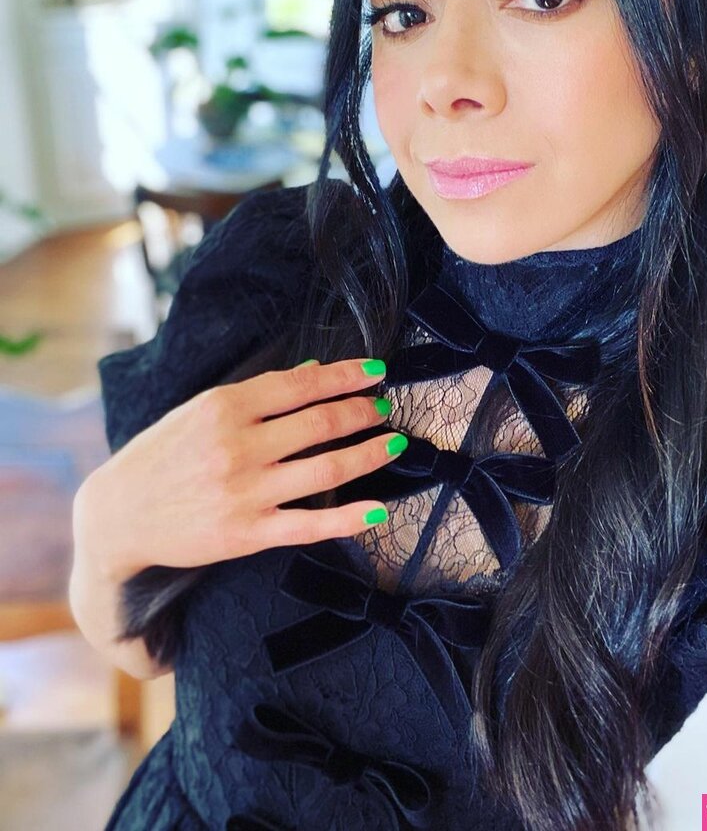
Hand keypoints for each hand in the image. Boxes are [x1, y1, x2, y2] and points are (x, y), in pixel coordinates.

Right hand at [75, 358, 404, 578]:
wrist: (116, 516)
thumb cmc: (160, 456)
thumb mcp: (197, 411)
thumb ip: (254, 394)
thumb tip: (312, 372)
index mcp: (224, 407)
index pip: (301, 384)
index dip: (345, 375)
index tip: (375, 370)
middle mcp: (238, 446)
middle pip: (321, 422)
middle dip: (362, 412)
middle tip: (385, 407)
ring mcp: (246, 491)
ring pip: (326, 468)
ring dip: (369, 453)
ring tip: (394, 443)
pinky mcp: (248, 533)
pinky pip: (310, 525)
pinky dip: (350, 517)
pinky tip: (379, 509)